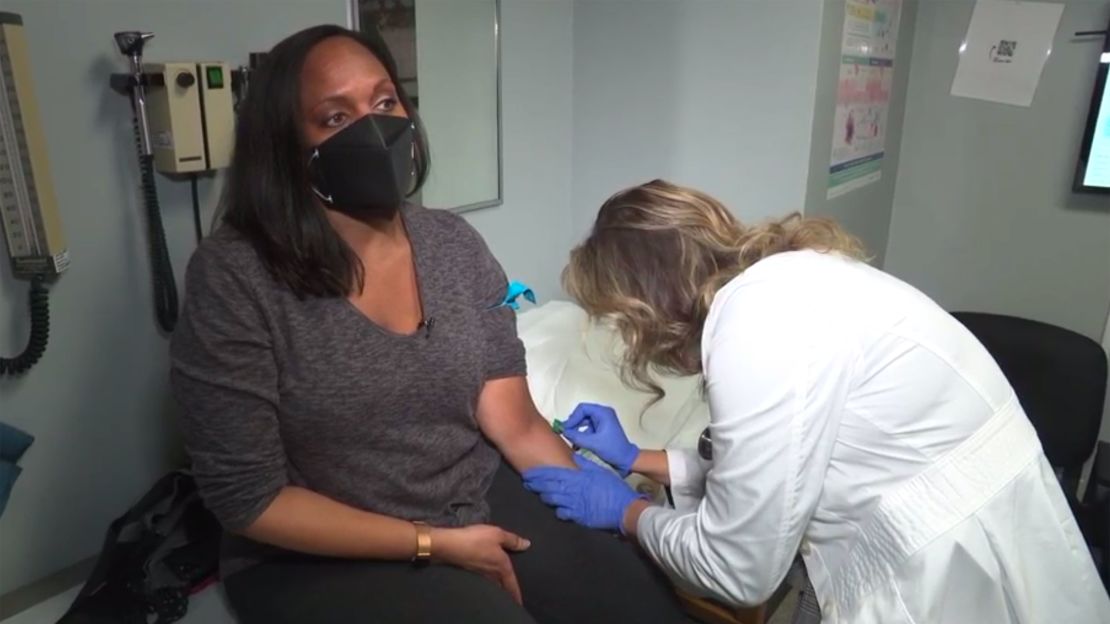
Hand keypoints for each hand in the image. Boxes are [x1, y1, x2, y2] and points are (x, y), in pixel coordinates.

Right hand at [430, 524, 530, 603]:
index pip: (512, 584)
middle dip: (507, 592)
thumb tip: (527, 545)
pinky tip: (485, 578)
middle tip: (512, 598)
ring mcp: (479, 574)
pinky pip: (483, 580)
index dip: (516, 593)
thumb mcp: (497, 535)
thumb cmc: (476, 539)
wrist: (450, 545)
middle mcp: (491, 574)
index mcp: (501, 567)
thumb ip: (512, 540)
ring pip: (492, 585)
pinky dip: (487, 582)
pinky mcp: (469, 571)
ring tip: (500, 590)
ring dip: (497, 588)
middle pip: (501, 587)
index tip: (519, 603)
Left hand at [522, 455, 645, 532]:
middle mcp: (573, 491)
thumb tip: (572, 457)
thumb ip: (585, 464)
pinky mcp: (578, 517)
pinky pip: (562, 513)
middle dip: (536, 485)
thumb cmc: (614, 488)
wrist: (624, 509)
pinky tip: (554, 508)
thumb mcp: (600, 471)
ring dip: (543, 496)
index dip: (539, 473)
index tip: (529, 472)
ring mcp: (574, 505)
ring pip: (552, 500)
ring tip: (537, 493)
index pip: (553, 473)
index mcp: (578, 477)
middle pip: (549, 487)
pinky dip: (557, 510)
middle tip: (526, 482)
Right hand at [558, 403, 638, 475]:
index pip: (583, 408)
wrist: (626, 459)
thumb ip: (577, 436)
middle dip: (574, 423)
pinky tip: (577, 444)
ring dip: (576, 430)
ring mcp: (602, 421)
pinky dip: (581, 434)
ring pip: (584, 421)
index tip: (566, 428)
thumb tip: (564, 432)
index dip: (573, 418)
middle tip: (566, 433)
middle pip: (582, 414)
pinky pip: (588, 428)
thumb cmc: (614, 449)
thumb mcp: (593, 443)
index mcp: (603, 413)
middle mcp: (603, 414)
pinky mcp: (601, 429)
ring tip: (571, 439)